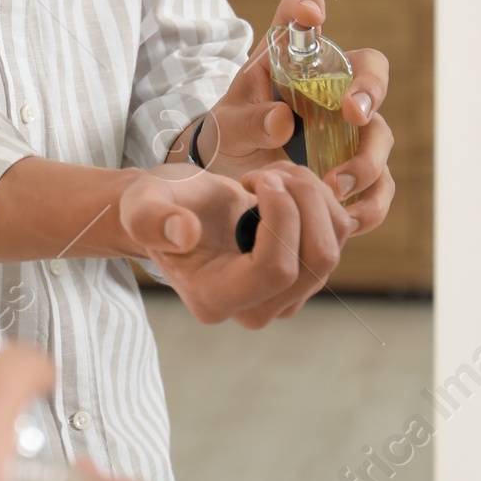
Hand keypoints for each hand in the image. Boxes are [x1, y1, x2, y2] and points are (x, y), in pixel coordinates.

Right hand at [115, 158, 357, 326]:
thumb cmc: (156, 206)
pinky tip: (284, 184)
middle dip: (303, 201)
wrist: (174, 209)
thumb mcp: (142, 204)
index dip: (281, 217)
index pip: (275, 271)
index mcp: (215, 299)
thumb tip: (185, 232)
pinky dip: (321, 198)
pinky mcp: (305, 275)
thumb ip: (152, 220)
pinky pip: (338, 236)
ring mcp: (286, 297)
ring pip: (333, 246)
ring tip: (273, 173)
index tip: (258, 178)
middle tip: (269, 171)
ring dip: (312, 195)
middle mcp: (256, 310)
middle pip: (316, 261)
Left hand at [182, 0, 394, 242]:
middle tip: (354, 112)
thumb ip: (248, 119)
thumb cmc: (231, 134)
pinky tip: (348, 217)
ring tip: (335, 184)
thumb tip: (282, 121)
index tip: (310, 12)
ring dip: (366, 159)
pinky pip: (379, 185)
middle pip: (370, 71)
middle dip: (369, 89)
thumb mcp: (227, 123)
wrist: (232, 178)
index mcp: (292, 59)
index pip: (302, 14)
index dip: (307, 6)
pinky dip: (369, 203)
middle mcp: (331, 86)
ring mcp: (350, 129)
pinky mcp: (357, 170)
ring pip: (379, 134)